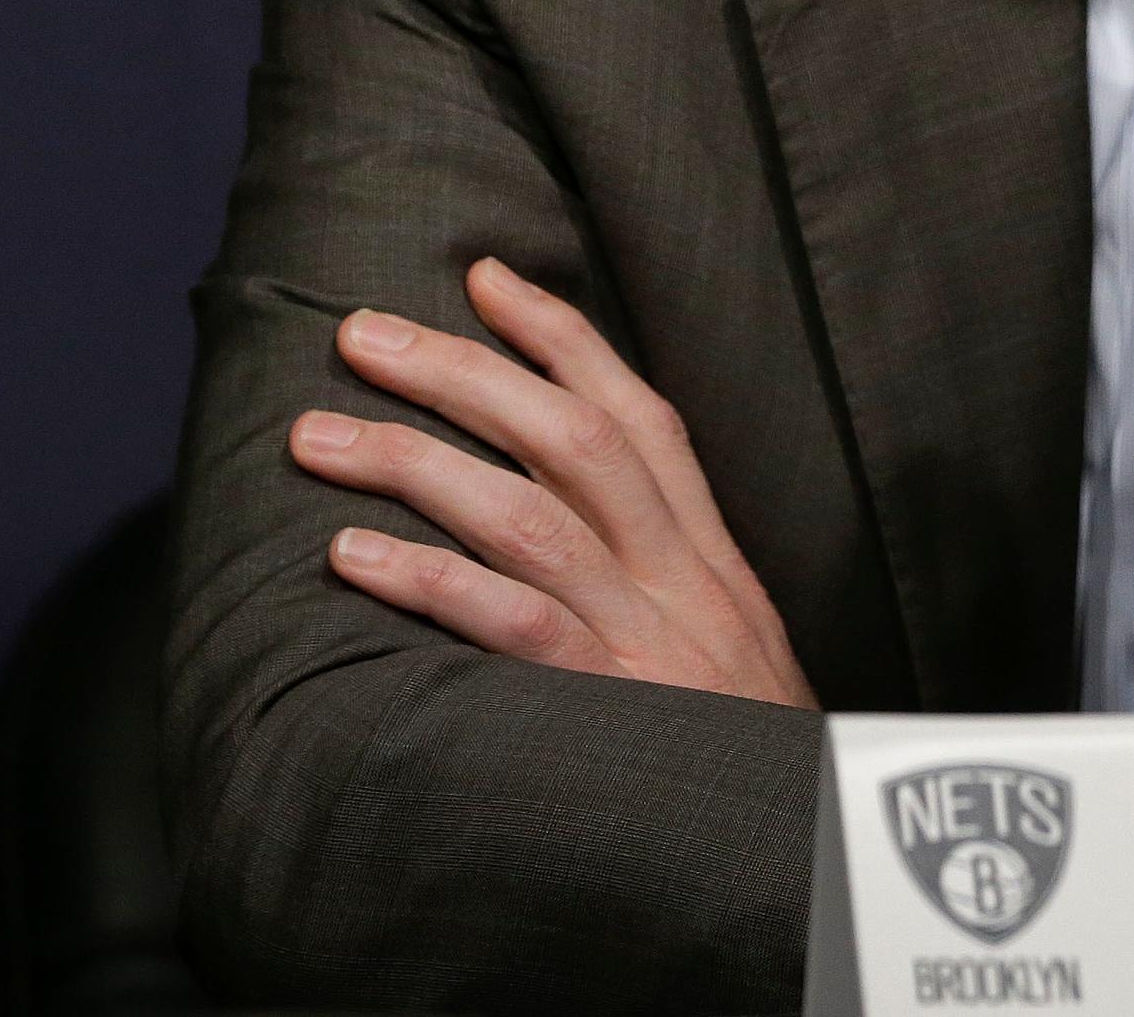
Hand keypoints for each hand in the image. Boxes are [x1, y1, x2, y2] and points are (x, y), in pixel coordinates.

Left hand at [287, 255, 817, 709]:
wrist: (815, 856)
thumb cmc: (749, 755)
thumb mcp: (729, 648)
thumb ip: (660, 582)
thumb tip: (558, 523)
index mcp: (710, 558)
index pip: (640, 415)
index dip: (562, 338)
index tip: (487, 277)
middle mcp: (682, 579)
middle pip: (570, 438)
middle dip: (462, 371)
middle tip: (361, 334)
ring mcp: (647, 639)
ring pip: (528, 516)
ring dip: (414, 462)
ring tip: (318, 437)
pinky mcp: (609, 708)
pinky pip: (512, 626)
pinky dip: (429, 581)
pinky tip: (352, 558)